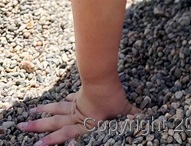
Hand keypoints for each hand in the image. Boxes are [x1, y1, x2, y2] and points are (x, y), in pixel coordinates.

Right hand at [18, 86, 140, 144]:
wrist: (102, 76)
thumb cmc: (112, 96)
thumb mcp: (122, 109)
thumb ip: (131, 115)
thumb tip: (144, 118)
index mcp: (85, 122)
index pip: (66, 134)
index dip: (53, 141)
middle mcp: (76, 114)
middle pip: (54, 122)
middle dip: (38, 126)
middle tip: (21, 127)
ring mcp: (76, 103)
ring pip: (56, 109)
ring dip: (43, 112)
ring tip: (29, 114)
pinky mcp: (80, 93)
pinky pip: (69, 99)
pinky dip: (63, 100)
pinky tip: (60, 100)